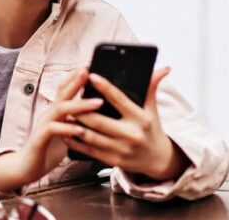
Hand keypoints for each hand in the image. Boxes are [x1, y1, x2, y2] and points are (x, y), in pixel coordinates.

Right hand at [0, 69, 103, 191]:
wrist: (27, 167)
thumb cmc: (48, 149)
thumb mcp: (65, 132)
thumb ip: (75, 121)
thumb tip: (95, 114)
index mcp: (55, 112)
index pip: (63, 89)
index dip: (74, 77)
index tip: (88, 66)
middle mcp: (48, 114)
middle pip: (61, 93)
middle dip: (76, 81)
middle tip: (88, 71)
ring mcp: (42, 125)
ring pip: (60, 109)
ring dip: (79, 105)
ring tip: (97, 102)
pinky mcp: (39, 139)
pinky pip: (53, 130)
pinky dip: (68, 128)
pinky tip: (80, 129)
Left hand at [63, 67, 189, 180]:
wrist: (157, 160)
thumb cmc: (151, 129)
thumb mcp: (152, 109)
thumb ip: (152, 88)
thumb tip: (164, 68)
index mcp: (140, 119)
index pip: (119, 100)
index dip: (104, 87)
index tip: (91, 76)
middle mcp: (130, 135)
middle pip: (99, 121)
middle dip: (82, 110)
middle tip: (69, 98)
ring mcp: (121, 150)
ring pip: (91, 136)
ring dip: (75, 125)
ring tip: (64, 114)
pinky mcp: (112, 160)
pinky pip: (89, 151)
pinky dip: (75, 142)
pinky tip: (65, 133)